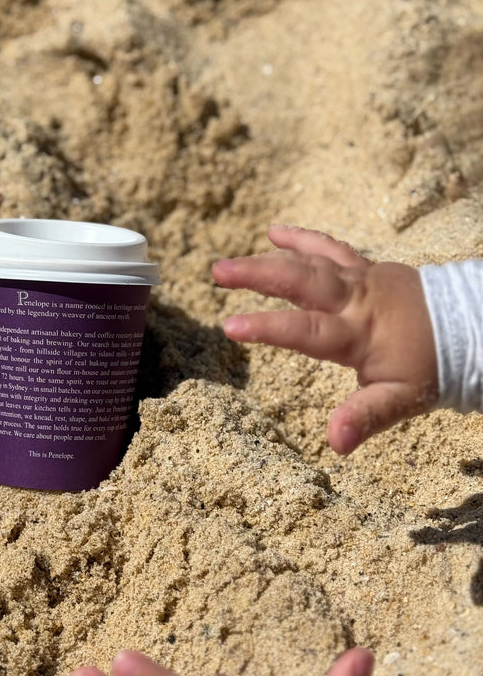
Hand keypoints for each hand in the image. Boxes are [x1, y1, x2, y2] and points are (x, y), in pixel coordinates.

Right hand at [211, 225, 437, 453]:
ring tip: (229, 263)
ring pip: (309, 261)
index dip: (265, 327)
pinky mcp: (367, 269)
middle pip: (299, 280)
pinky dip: (304, 239)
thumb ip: (364, 418)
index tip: (228, 326)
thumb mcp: (401, 400)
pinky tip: (275, 232)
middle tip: (217, 272)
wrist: (470, 326)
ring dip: (268, 258)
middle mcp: (354, 300)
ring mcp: (360, 279)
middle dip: (255, 274)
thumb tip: (334, 444)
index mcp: (357, 334)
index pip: (303, 331)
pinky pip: (330, 249)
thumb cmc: (431, 367)